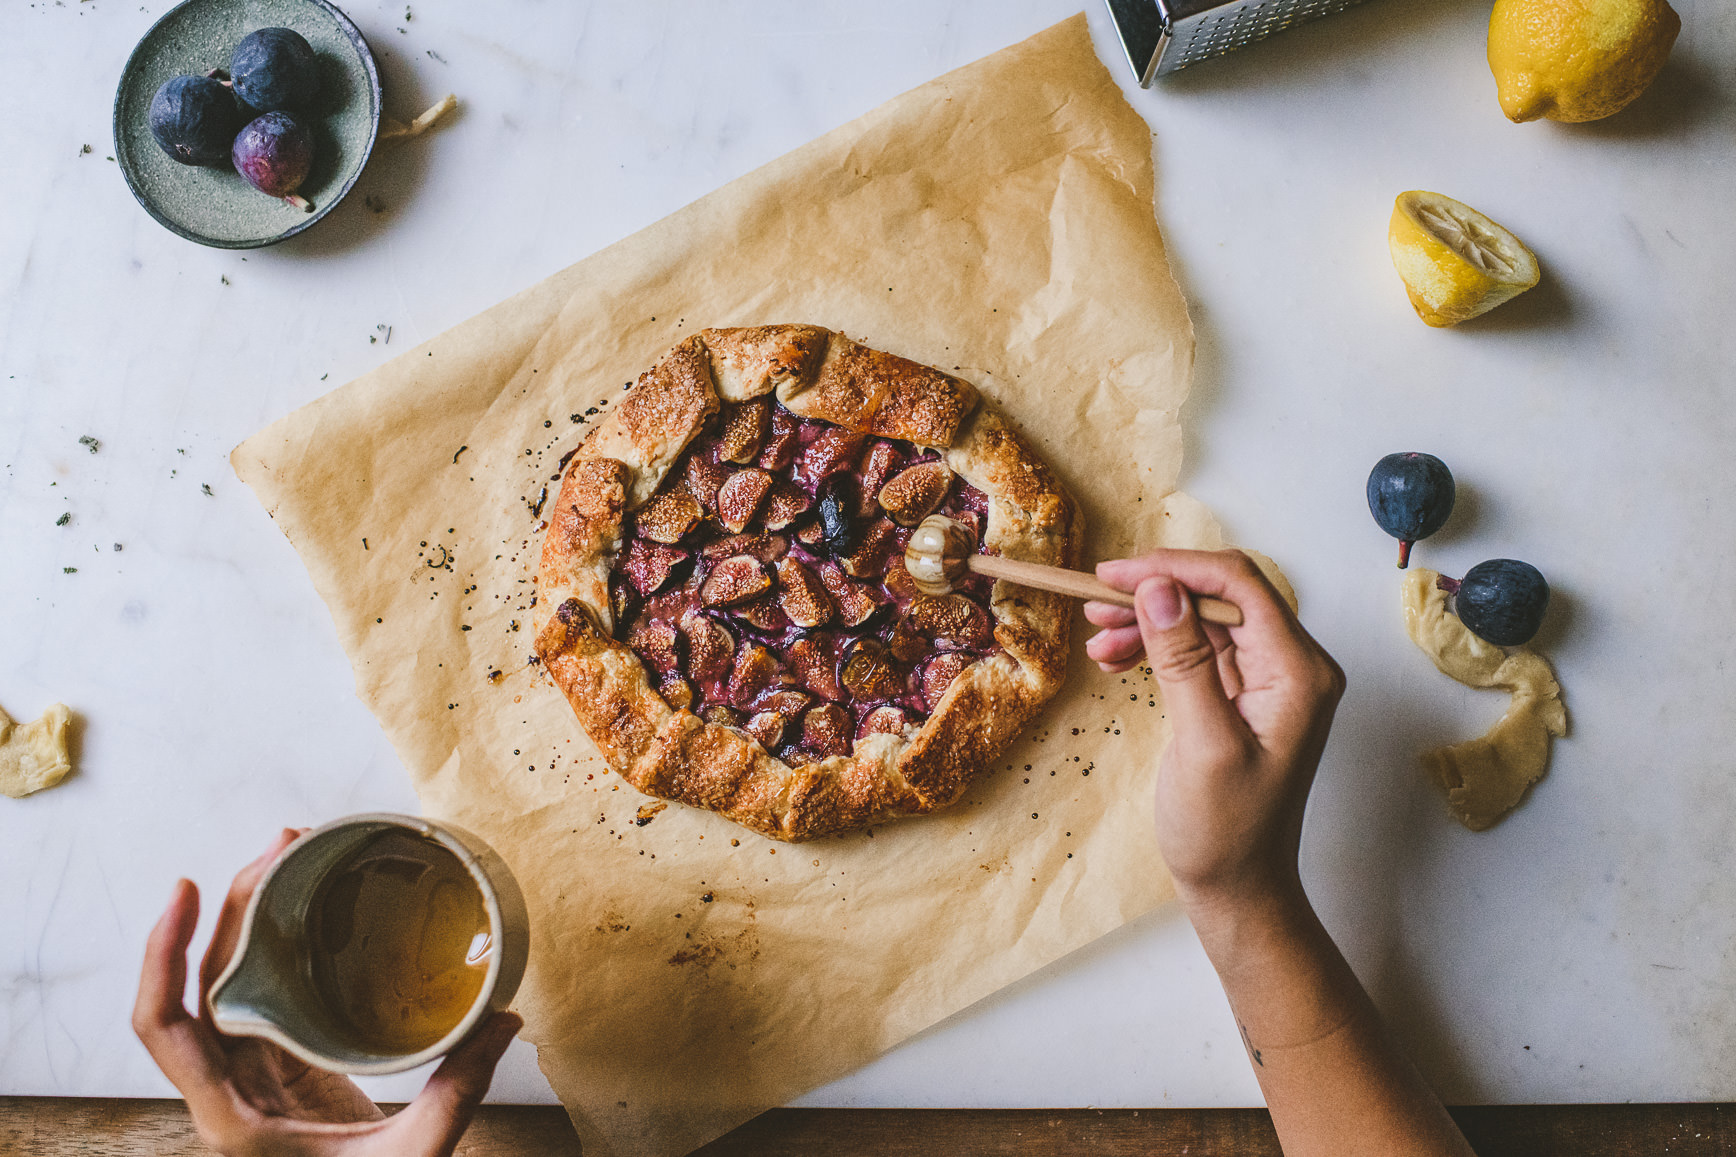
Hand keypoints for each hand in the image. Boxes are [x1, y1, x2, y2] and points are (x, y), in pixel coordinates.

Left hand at [133, 828, 521, 1156]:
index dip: (162, 955)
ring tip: (290, 859)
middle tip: (279, 848)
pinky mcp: (281, 1074)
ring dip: (247, 923)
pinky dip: (276, 952)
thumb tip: (503, 1018)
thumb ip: (456, 1096)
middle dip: (227, 910)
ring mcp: (252, 1081)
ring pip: (227, 988)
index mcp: (234, 1116)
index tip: (189, 889)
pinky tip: (306, 914)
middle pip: (197, 987)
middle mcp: (228, 1092)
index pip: (166, 1026)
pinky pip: (261, 1001)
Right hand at [1086, 550, 1344, 917]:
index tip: (1112, 576)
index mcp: (1300, 673)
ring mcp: (1270, 680)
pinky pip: (1198, 649)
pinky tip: (1116, 659)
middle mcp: (1294, 666)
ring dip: (1149, 621)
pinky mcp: (1245, 695)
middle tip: (1095, 604)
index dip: (1173, 569)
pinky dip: (1156, 647)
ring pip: (1203, 619)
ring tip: (1097, 639)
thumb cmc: (1227, 833)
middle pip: (1220, 595)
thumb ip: (1182, 662)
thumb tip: (1158, 589)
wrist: (1239, 890)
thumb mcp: (1202, 745)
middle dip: (1155, 594)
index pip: (1239, 585)